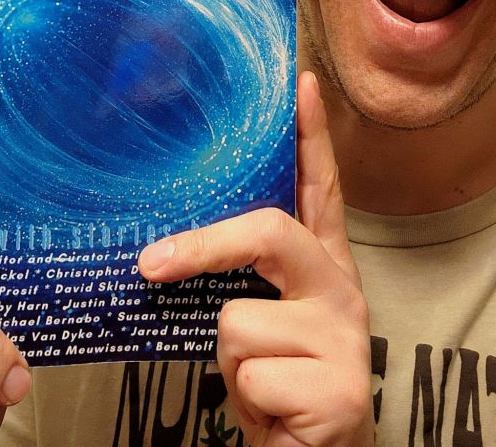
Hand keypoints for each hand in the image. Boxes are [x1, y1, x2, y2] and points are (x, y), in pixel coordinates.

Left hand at [138, 72, 372, 446]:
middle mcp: (341, 289)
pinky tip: (274, 411)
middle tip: (150, 265)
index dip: (311, 136)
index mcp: (324, 266)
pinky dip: (244, 402)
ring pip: (238, 322)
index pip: (320, 189)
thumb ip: (241, 281)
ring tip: (258, 382)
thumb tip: (163, 252)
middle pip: (271, 233)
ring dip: (228, 363)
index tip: (301, 83)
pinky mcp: (339, 388)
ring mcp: (345, 336)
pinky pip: (249, 375)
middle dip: (204, 248)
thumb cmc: (279, 383)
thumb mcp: (261, 322)